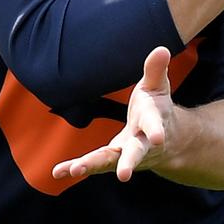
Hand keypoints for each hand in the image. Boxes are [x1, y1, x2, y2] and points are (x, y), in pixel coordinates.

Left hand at [52, 46, 178, 182]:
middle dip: (129, 162)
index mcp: (153, 122)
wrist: (165, 142)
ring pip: (109, 162)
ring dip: (92, 166)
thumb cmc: (156, 109)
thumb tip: (161, 48)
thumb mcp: (158, 88)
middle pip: (135, 153)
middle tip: (124, 175)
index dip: (155, 129)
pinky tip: (58, 172)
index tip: (158, 138)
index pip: (154, 124)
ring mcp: (124, 155)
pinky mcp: (110, 161)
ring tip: (74, 170)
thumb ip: (156, 71)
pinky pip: (93, 165)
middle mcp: (140, 143)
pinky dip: (75, 168)